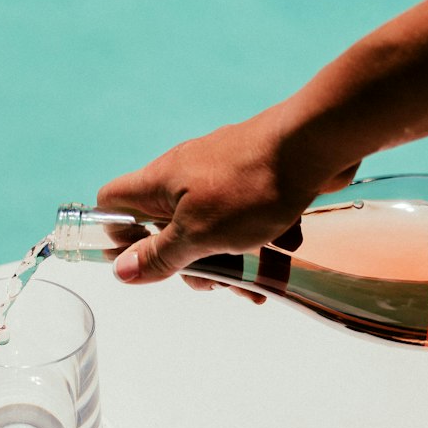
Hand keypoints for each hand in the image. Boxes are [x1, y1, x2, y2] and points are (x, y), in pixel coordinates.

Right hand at [97, 104, 359, 285]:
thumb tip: (121, 271)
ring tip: (260, 283)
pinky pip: (246, 219)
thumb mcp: (199, 234)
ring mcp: (221, 175)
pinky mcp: (255, 178)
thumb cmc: (251, 187)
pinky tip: (284, 254)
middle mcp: (185, 175)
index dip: (119, 235)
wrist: (314, 145)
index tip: (147, 260)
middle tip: (217, 283)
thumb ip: (160, 256)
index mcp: (160, 183)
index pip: (113, 203)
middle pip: (169, 228)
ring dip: (234, 261)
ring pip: (213, 230)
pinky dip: (262, 241)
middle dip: (192, 264)